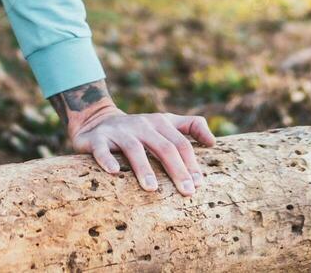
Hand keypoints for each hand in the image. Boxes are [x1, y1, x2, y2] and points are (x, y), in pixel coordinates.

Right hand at [70, 109, 215, 195]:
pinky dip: (106, 159)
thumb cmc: (138, 129)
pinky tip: (114, 172)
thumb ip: (190, 126)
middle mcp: (141, 125)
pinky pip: (101, 149)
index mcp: (160, 122)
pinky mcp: (97, 138)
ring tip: (152, 189)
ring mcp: (119, 131)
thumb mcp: (164, 122)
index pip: (180, 143)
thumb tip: (213, 142)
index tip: (199, 183)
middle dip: (177, 169)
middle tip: (187, 191)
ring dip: (144, 168)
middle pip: (163, 146)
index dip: (191, 162)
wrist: (96, 120)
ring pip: (133, 148)